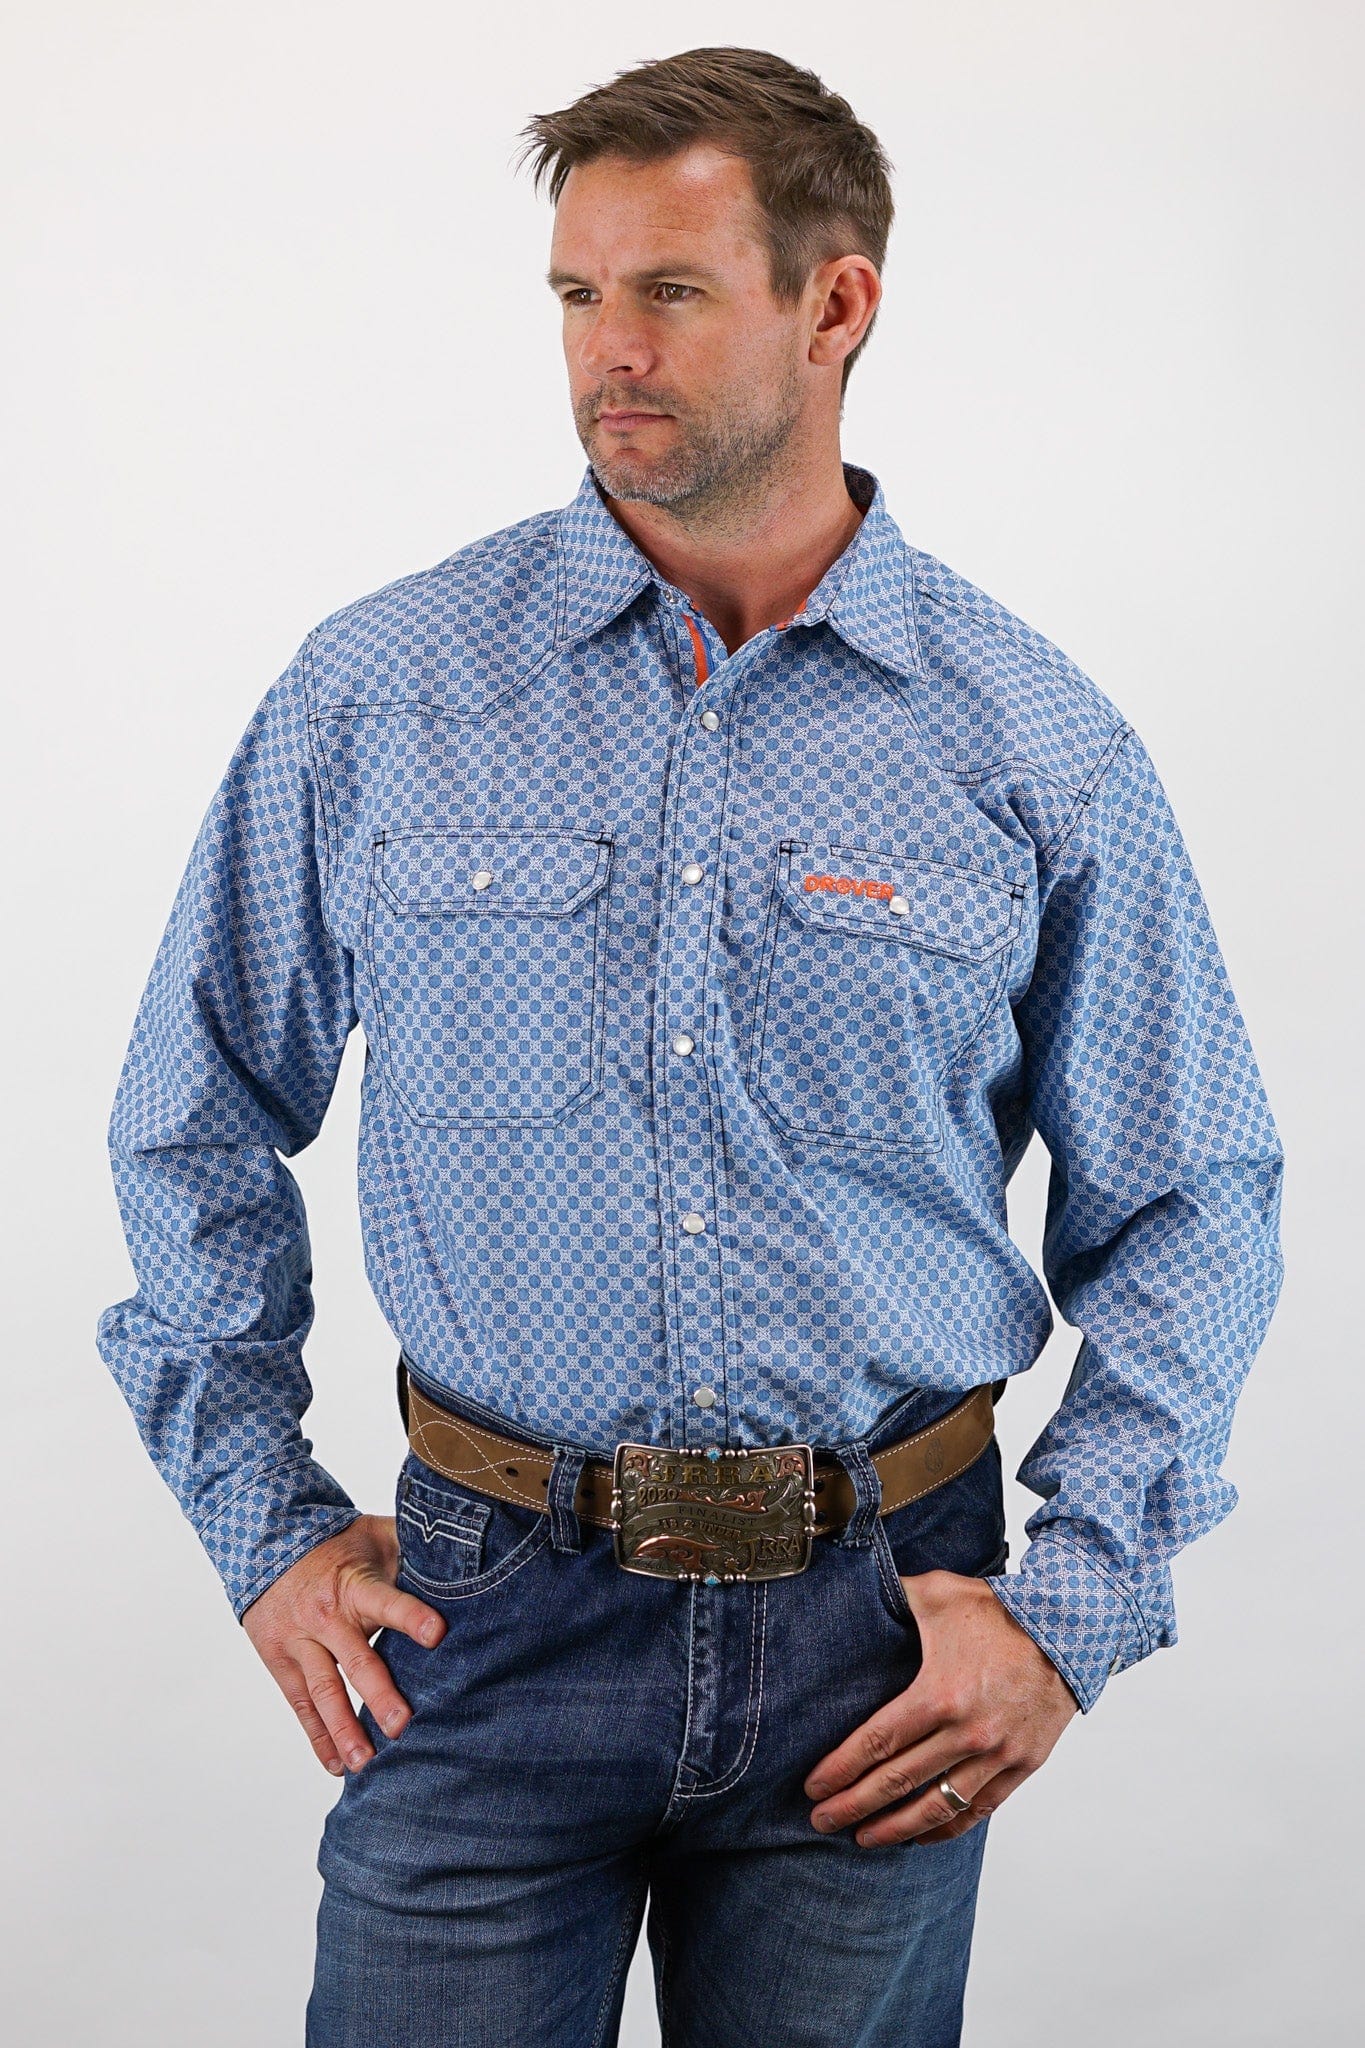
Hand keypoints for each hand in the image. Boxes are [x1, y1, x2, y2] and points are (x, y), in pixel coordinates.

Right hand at [241, 1514, 446, 1777]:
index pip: (387, 1602)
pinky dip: (318, 1737)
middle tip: (402, 1726)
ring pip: (323, 1692)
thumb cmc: (338, 1543)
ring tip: (365, 1762)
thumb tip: (467, 1553)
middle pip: (355, 1660)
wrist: (268, 1543)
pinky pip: (301, 1705)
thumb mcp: (376, 1535)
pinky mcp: (281, 1662)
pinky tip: (336, 1766)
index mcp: (356, 1585)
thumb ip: (415, 1547)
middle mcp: (327, 1617)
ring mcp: (301, 1643)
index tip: (438, 1634)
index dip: (412, 1616)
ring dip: (344, 1730)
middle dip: (379, 1694)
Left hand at [803, 1568, 1078, 1844]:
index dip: (841, 1769)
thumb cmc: (999, 1610)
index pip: (878, 1742)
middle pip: (898, 1782)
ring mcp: (997, 1754)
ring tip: (861, 1838)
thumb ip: (893, 1596)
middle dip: (853, 1804)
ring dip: (894, 1828)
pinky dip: (945, 1828)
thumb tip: (851, 1590)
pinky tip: (918, 1836)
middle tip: (821, 1820)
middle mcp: (968, 1732)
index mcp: (940, 1693)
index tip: (814, 1787)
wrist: (1070, 1629)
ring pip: (936, 1807)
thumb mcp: (938, 1592)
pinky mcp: (1022, 1766)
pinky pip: (977, 1810)